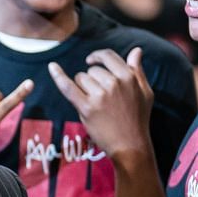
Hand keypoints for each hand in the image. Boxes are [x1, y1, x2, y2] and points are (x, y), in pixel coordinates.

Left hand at [50, 47, 153, 162]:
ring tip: (95, 105)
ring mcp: (100, 96)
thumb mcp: (145, 92)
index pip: (108, 57)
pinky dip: (58, 76)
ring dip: (83, 89)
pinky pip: (68, 87)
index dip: (98, 56)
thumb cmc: (138, 119)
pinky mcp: (87, 108)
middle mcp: (114, 84)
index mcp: (128, 77)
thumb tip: (136, 50)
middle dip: (93, 81)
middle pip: (92, 70)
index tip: (90, 61)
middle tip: (101, 99)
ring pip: (81, 79)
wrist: (130, 145)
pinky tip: (52, 67)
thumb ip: (138, 70)